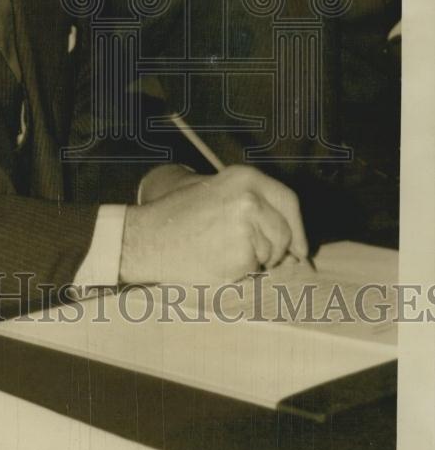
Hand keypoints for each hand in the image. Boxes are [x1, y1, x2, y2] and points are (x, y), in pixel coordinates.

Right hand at [119, 165, 307, 285]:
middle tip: (254, 257)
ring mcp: (247, 225)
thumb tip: (290, 239)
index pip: (288, 202)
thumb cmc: (178, 217)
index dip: (297, 227)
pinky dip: (241, 272)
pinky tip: (217, 261)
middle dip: (276, 250)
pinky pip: (254, 269)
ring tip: (223, 251)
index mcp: (245, 178)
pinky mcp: (242, 253)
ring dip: (255, 261)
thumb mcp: (216, 193)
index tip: (300, 248)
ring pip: (271, 253)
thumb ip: (253, 206)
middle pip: (285, 232)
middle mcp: (250, 198)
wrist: (148, 237)